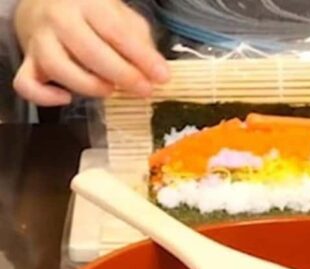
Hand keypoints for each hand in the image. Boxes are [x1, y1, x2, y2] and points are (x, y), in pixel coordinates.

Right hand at [13, 0, 169, 105]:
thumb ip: (139, 41)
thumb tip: (156, 70)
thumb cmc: (92, 16)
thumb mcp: (121, 18)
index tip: (162, 77)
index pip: (117, 32)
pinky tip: (67, 98)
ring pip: (59, 68)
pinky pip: (26, 84)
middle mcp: (60, 19)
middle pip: (90, 51)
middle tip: (143, 90)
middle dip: (122, 76)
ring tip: (110, 90)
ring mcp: (40, 41)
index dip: (142, 58)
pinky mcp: (27, 62)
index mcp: (89, 4)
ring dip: (89, 86)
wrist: (46, 6)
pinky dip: (45, 98)